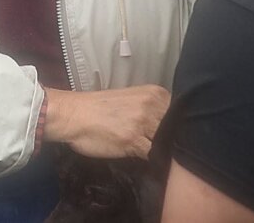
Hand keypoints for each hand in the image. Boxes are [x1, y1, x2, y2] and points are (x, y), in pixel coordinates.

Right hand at [42, 85, 170, 159]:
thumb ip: (151, 111)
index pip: (179, 114)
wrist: (73, 115)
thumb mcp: (132, 101)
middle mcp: (152, 105)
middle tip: (164, 148)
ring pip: (166, 142)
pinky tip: (146, 160)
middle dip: (172, 140)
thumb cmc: (98, 108)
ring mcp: (144, 123)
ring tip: (154, 155)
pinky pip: (153, 155)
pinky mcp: (134, 141)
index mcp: (154, 93)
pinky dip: (152, 160)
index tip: (171, 136)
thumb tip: (169, 128)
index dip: (178, 127)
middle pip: (176, 129)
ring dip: (163, 152)